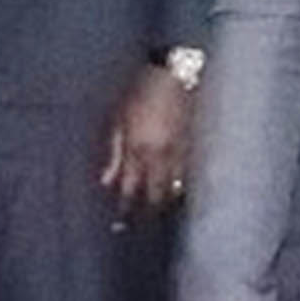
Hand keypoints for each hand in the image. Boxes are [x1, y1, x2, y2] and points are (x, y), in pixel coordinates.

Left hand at [100, 67, 197, 215]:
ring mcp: (180, 150)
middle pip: (155, 193)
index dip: (125, 207)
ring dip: (166, 200)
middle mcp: (160, 154)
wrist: (173, 74)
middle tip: (142, 226)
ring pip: (175, 186)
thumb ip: (114, 153)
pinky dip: (181, 185)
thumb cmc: (140, 93)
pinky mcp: (193, 145)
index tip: (120, 222)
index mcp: (138, 148)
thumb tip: (106, 182)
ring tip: (161, 216)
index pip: (130, 187)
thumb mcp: (119, 120)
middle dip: (149, 211)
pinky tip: (178, 194)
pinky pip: (188, 173)